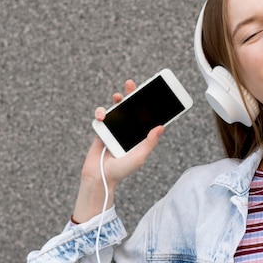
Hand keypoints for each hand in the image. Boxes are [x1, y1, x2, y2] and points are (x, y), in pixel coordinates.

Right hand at [72, 79, 163, 222]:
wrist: (100, 177)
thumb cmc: (122, 170)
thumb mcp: (140, 156)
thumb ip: (149, 142)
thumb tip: (161, 126)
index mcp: (141, 135)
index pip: (147, 117)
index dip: (151, 106)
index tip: (156, 93)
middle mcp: (129, 129)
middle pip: (132, 108)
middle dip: (133, 95)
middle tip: (133, 84)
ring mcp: (115, 128)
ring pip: (117, 108)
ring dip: (118, 99)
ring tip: (119, 96)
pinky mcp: (102, 129)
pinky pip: (102, 115)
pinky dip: (101, 112)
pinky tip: (103, 116)